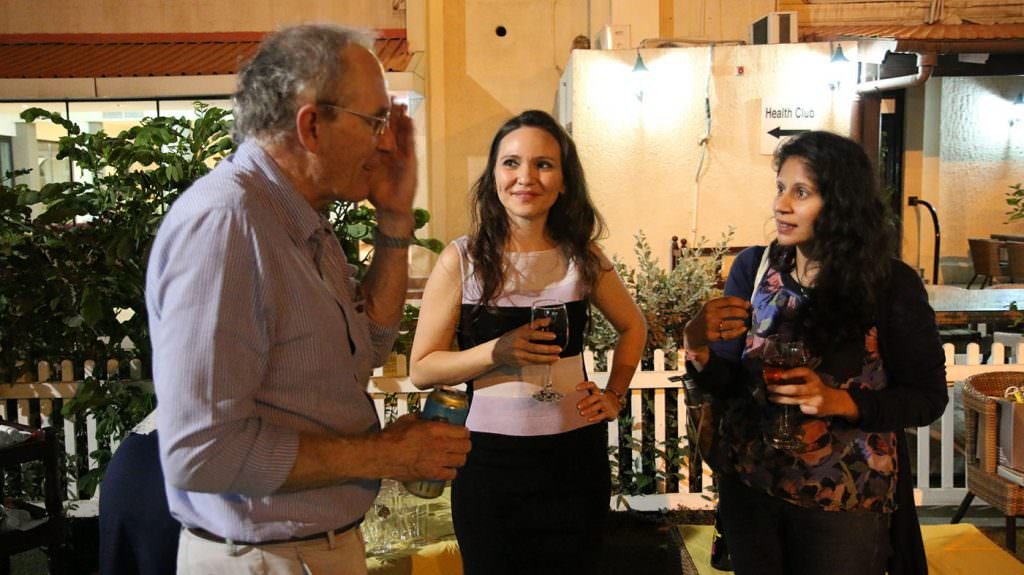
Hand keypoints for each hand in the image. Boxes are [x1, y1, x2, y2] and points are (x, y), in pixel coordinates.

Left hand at [368, 101, 416, 233]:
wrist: (391, 208)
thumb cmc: (377, 191)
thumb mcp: (362, 171)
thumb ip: (355, 160)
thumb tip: (336, 147)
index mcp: (382, 150)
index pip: (379, 129)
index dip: (375, 115)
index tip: (369, 99)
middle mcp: (394, 149)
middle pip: (392, 126)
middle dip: (390, 111)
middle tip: (387, 92)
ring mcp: (404, 154)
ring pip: (403, 130)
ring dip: (402, 116)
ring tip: (399, 100)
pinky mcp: (411, 160)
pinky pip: (411, 143)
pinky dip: (410, 131)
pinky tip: (408, 118)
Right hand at [379, 414, 470, 480]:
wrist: (382, 455)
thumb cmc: (392, 437)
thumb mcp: (408, 420)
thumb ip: (421, 418)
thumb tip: (425, 417)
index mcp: (435, 429)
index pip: (463, 431)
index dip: (463, 432)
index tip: (461, 432)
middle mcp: (440, 445)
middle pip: (466, 446)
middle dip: (464, 444)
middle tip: (459, 444)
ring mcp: (438, 461)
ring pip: (461, 460)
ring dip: (459, 457)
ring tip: (453, 456)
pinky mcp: (432, 474)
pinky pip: (452, 475)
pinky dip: (451, 471)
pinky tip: (446, 468)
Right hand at [491, 319, 561, 367]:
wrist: (496, 351)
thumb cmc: (510, 339)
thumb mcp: (520, 329)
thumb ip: (535, 325)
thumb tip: (548, 321)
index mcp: (519, 334)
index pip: (532, 334)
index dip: (543, 335)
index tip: (553, 336)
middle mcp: (518, 345)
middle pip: (535, 348)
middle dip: (548, 349)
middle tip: (558, 348)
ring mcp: (519, 355)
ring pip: (535, 358)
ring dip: (547, 358)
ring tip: (556, 357)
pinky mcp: (519, 363)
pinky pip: (533, 363)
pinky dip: (543, 363)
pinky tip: (550, 361)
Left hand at [575, 381, 621, 421]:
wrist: (616, 405)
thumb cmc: (601, 400)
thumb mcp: (596, 396)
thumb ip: (587, 396)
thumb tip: (571, 401)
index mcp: (597, 391)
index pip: (592, 385)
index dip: (584, 385)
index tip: (576, 388)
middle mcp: (602, 396)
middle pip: (594, 397)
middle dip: (585, 401)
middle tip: (577, 406)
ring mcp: (606, 404)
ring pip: (597, 406)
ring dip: (588, 410)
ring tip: (581, 413)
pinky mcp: (609, 412)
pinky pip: (601, 415)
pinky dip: (595, 418)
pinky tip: (589, 419)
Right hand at [683, 296, 750, 349]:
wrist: (692, 333)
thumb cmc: (707, 318)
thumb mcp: (712, 308)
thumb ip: (727, 304)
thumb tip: (748, 304)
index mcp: (710, 305)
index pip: (729, 300)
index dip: (741, 302)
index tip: (748, 305)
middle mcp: (709, 314)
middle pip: (732, 311)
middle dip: (743, 313)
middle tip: (747, 315)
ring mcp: (710, 326)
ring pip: (732, 324)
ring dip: (741, 323)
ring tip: (743, 322)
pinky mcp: (712, 336)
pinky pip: (729, 335)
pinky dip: (739, 332)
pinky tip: (743, 329)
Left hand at [766, 368, 857, 419]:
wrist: (835, 402)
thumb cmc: (817, 389)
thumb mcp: (811, 380)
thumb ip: (798, 379)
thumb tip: (777, 378)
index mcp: (814, 378)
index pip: (803, 372)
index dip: (792, 373)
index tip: (781, 375)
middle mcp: (815, 387)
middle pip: (795, 389)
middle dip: (780, 389)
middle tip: (769, 388)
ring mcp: (816, 399)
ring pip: (795, 400)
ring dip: (781, 399)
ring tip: (771, 398)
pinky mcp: (815, 410)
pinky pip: (801, 408)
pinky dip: (795, 407)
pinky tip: (793, 406)